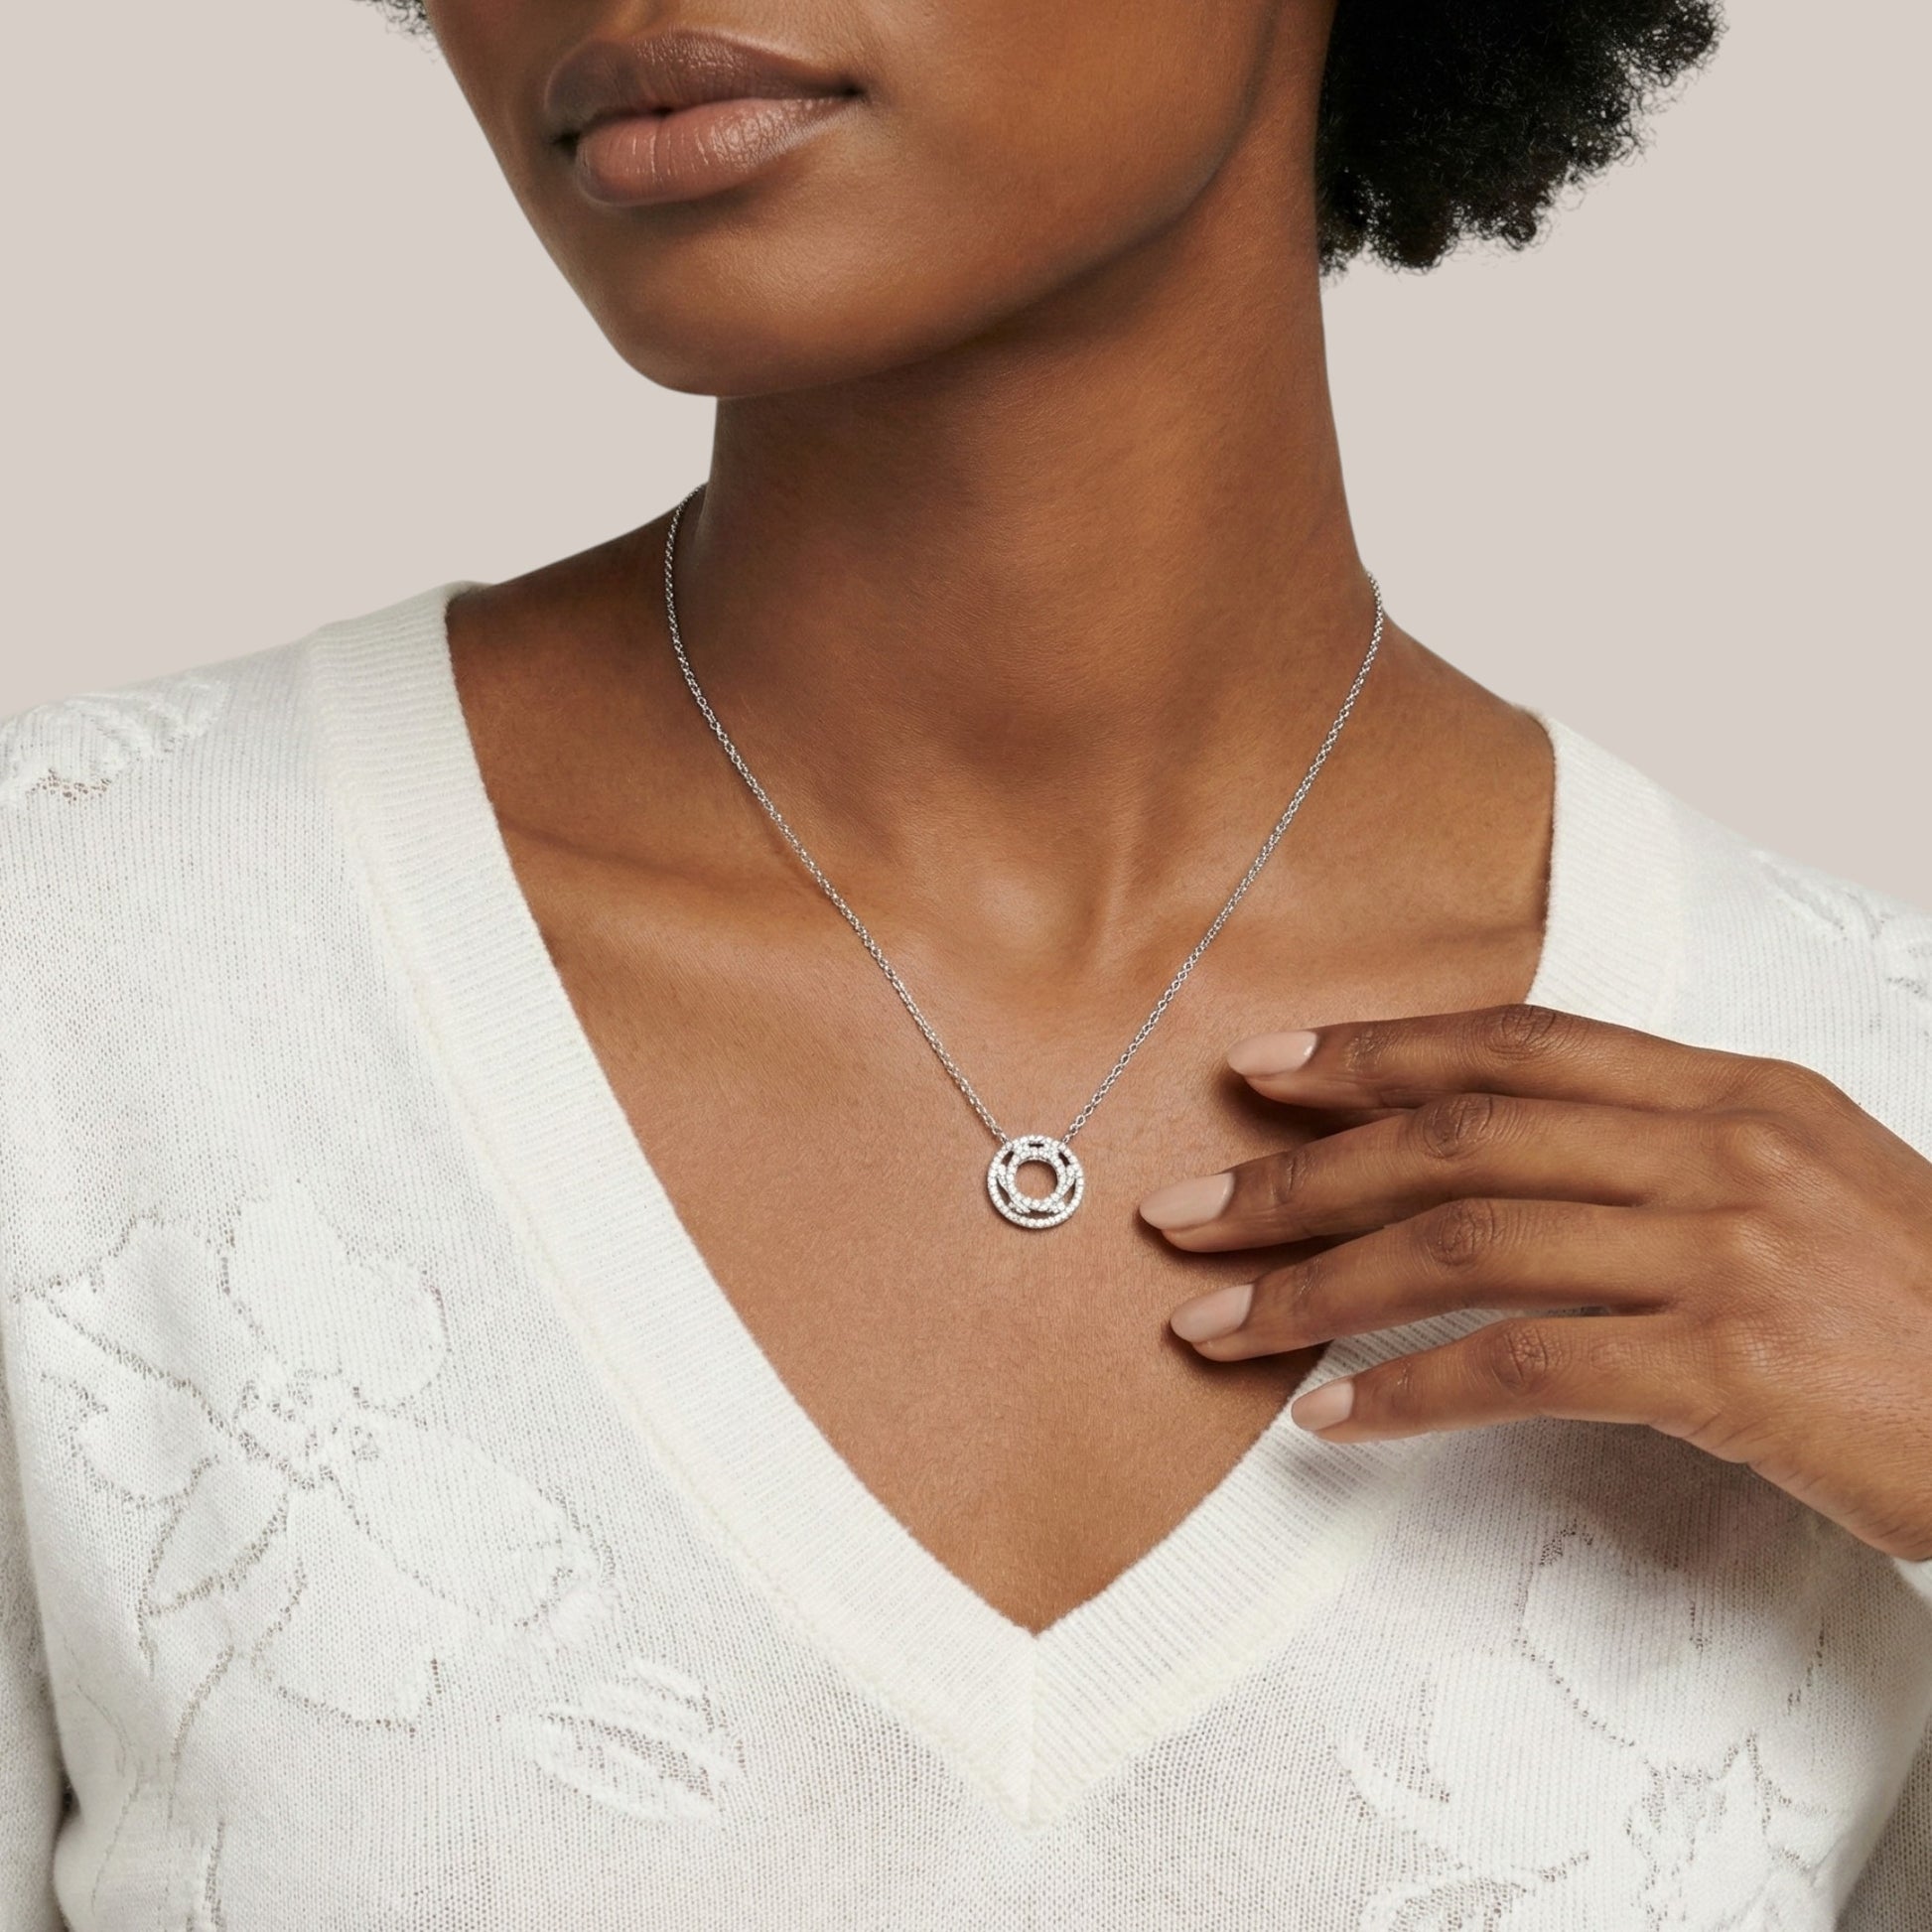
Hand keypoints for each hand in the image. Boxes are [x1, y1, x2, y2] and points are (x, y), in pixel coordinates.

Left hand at [1138, 1004, 1931, 1561]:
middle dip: (1303, 1170)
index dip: (1377, 1049)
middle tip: (1188, 1208)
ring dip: (1318, 1286)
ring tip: (1215, 1324)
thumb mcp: (1807, 1188)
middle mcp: (1721, 1148)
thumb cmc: (1920, 1316)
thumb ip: (1664, 1154)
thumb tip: (1504, 1161)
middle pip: (1460, 1136)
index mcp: (1732, 1091)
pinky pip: (1523, 1365)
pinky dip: (1407, 1393)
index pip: (1516, 1043)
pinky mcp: (1731, 1365)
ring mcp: (1727, 1250)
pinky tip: (1331, 1420)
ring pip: (1467, 1243)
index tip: (1266, 1065)